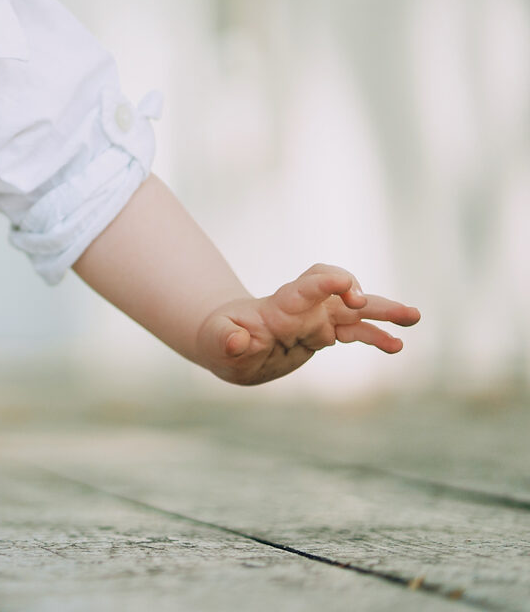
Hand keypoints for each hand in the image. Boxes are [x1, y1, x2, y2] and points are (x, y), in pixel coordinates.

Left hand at [197, 263, 419, 384]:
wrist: (228, 342)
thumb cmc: (219, 337)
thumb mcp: (215, 340)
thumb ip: (225, 339)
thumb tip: (236, 341)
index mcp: (280, 306)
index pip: (306, 286)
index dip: (326, 282)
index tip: (347, 285)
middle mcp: (304, 308)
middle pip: (338, 292)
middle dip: (359, 293)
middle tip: (372, 303)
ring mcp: (317, 319)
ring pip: (356, 312)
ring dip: (385, 312)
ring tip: (414, 317)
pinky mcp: (323, 333)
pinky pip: (356, 332)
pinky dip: (377, 337)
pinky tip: (397, 346)